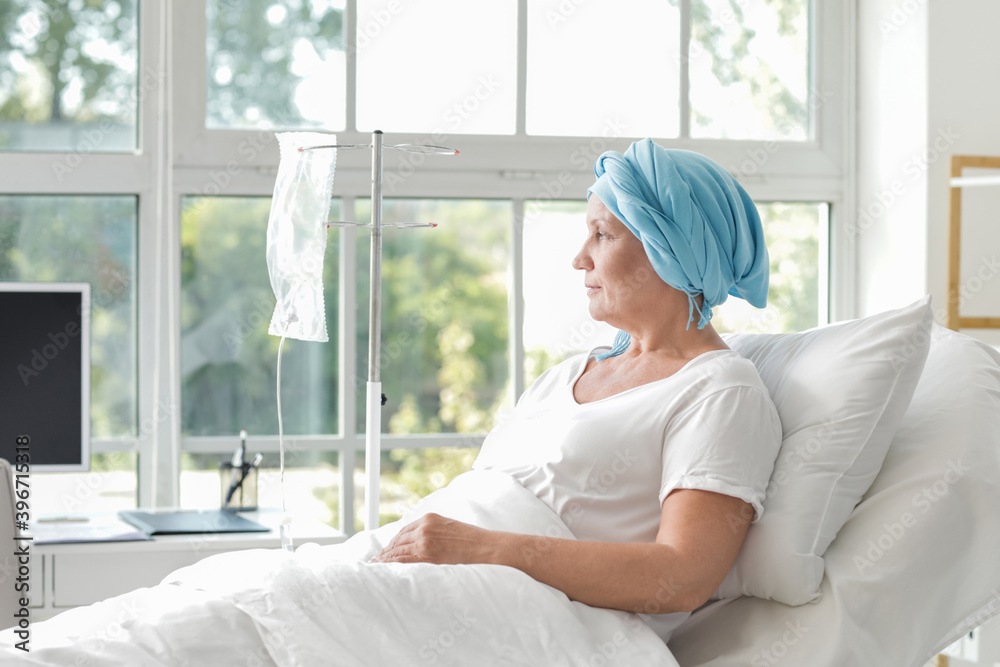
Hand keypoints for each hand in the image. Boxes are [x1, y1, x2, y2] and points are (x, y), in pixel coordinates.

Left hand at [370, 513, 502, 564]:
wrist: (487, 548)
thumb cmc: (474, 541)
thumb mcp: (451, 528)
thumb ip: (435, 533)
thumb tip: (421, 545)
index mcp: (430, 518)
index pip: (404, 531)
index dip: (394, 542)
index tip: (387, 550)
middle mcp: (424, 527)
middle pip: (398, 540)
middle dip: (387, 551)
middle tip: (377, 560)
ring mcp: (424, 540)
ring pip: (398, 550)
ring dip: (386, 559)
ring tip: (377, 567)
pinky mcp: (427, 554)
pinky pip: (404, 560)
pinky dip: (392, 564)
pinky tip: (385, 569)